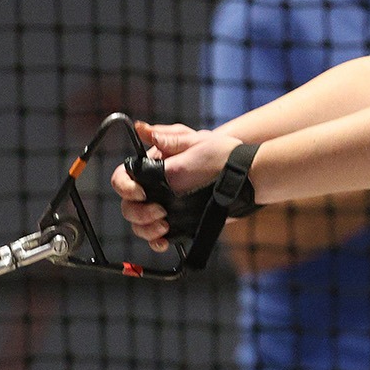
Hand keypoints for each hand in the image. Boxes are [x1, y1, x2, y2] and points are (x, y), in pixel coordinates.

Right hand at [109, 121, 243, 250]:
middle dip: (139, 212)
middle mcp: (155, 187)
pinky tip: (163, 240)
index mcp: (153, 166)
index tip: (141, 193)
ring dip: (146, 228)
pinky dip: (156, 240)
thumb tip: (141, 128)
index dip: (126, 187)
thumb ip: (166, 139)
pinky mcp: (177, 222)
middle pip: (129, 205)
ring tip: (165, 226)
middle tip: (161, 212)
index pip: (124, 177)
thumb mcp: (193, 143)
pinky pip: (157, 235)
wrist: (245, 178)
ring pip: (139, 223)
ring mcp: (165, 206)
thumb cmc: (220, 155)